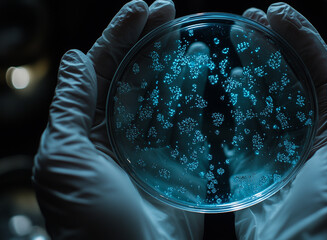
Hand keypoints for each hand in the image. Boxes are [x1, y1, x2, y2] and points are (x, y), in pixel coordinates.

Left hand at [32, 1, 203, 238]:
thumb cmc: (90, 220)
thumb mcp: (65, 158)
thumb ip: (70, 106)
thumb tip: (75, 57)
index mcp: (84, 129)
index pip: (99, 70)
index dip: (117, 36)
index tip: (140, 9)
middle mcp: (116, 132)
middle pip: (132, 74)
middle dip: (147, 40)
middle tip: (168, 9)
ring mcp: (150, 144)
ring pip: (161, 92)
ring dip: (172, 61)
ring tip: (186, 32)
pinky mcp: (179, 159)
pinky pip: (186, 119)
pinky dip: (194, 93)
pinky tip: (202, 70)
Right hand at [234, 3, 326, 238]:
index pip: (322, 70)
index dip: (301, 37)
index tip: (276, 12)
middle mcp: (311, 136)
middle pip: (289, 79)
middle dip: (271, 47)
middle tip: (248, 20)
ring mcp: (280, 151)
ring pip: (263, 100)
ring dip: (250, 70)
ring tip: (234, 41)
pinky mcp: (254, 169)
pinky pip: (242, 131)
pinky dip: (233, 106)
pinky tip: (226, 85)